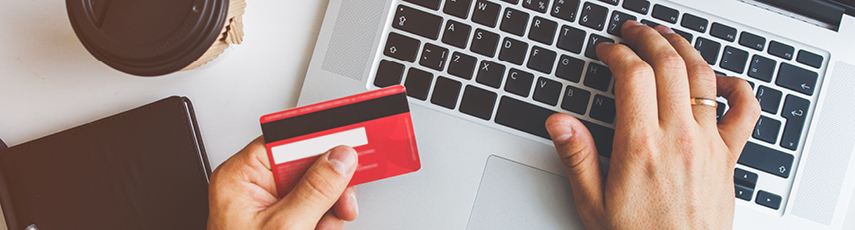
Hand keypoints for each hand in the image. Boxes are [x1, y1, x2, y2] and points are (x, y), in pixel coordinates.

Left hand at [208, 136, 359, 229]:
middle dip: (328, 186)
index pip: (284, 139)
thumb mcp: (286, 228)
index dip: (317, 137)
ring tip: (320, 228)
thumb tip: (340, 158)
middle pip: (305, 163)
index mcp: (240, 177)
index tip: (346, 135)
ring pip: (316, 188)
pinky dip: (324, 222)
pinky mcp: (283, 221)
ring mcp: (268, 205)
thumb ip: (316, 190)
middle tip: (342, 200)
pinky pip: (314, 209)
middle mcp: (252, 186)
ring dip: (328, 210)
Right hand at [545, 21, 759, 228]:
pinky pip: (745, 112)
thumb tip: (559, 122)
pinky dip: (737, 88)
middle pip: (668, 65)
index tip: (606, 51)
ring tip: (667, 39)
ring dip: (684, 49)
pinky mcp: (728, 157)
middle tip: (633, 32)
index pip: (632, 75)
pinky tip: (721, 80)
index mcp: (640, 146)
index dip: (617, 53)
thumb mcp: (592, 202)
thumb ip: (577, 157)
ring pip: (703, 77)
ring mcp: (707, 144)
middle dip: (648, 39)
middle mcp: (678, 138)